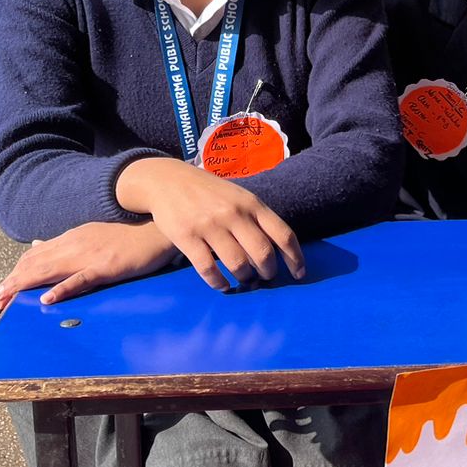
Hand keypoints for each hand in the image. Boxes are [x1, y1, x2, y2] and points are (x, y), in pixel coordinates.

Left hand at [0, 222, 177, 308]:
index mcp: (71, 239)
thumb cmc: (127, 236)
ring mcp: (89, 255)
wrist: (156, 229)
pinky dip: (62, 289)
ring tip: (8, 300)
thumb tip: (37, 245)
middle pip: (36, 264)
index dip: (15, 273)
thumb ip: (64, 243)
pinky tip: (47, 298)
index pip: (34, 256)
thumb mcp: (90, 234)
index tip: (1, 289)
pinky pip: (80, 279)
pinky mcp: (106, 266)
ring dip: (26, 286)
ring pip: (50, 271)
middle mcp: (74, 245)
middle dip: (12, 282)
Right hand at [116, 157, 304, 289]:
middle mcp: (234, 213)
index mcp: (252, 203)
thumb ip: (258, 219)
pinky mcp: (187, 236)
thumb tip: (281, 250)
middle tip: (265, 278)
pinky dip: (219, 283)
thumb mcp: (240, 197)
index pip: (283, 234)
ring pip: (238, 264)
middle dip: (268, 272)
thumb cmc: (211, 193)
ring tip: (244, 280)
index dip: (295, 257)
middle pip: (263, 253)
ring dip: (245, 278)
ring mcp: (210, 225)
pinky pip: (208, 269)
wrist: (167, 180)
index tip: (299, 274)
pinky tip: (223, 285)